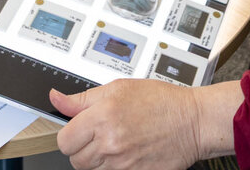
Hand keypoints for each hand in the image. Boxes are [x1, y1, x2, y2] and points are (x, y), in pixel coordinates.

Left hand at [51, 79, 241, 169]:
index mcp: (103, 117)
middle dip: (82, 148)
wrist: (193, 122)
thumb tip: (56, 99)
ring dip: (98, 159)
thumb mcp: (120, 88)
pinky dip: (114, 167)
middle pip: (74, 159)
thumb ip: (83, 99)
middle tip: (99, 135)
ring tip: (116, 142)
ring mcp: (122, 163)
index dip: (70, 134)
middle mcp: (110, 143)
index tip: (79, 129)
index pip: (64, 140)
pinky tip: (127, 153)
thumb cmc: (161, 101)